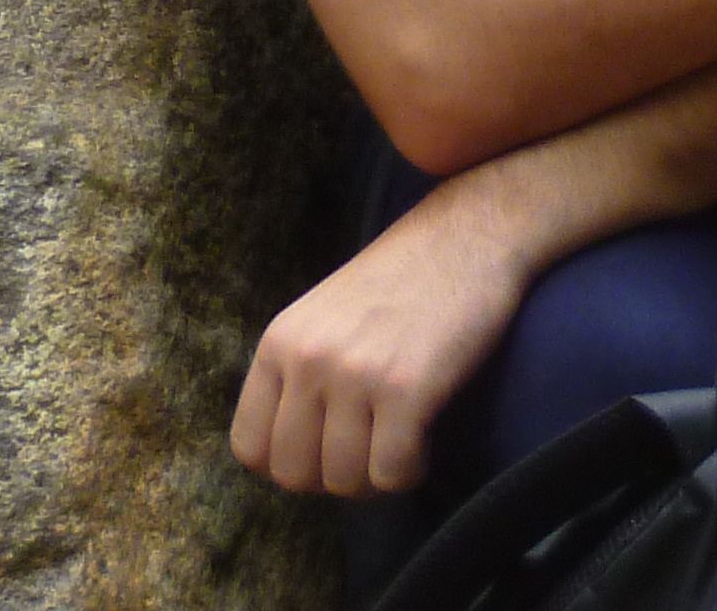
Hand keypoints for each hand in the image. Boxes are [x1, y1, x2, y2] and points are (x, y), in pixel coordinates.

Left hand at [232, 171, 539, 495]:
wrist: (467, 234)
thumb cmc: (400, 280)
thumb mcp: (322, 318)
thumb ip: (298, 376)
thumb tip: (291, 458)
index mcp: (279, 342)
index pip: (249, 447)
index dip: (288, 464)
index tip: (325, 451)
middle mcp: (307, 359)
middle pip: (292, 475)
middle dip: (332, 478)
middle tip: (367, 451)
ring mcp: (355, 374)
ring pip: (344, 482)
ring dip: (375, 478)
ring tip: (398, 442)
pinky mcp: (407, 389)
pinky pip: (391, 474)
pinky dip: (410, 472)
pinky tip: (423, 440)